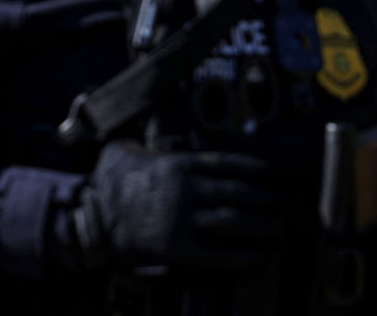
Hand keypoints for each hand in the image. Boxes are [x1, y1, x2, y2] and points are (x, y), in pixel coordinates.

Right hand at [74, 140, 284, 270]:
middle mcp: (187, 189)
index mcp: (181, 164)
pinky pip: (218, 253)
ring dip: (263, 226)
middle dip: (269, 200)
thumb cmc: (114, 184)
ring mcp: (182, 219)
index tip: (277, 177)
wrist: (91, 221)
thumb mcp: (131, 150)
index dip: (260, 171)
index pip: (233, 164)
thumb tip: (160, 120)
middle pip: (241, 193)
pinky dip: (242, 255)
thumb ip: (154, 140)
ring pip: (235, 222)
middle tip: (286, 205)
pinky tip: (258, 256)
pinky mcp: (176, 249)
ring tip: (280, 228)